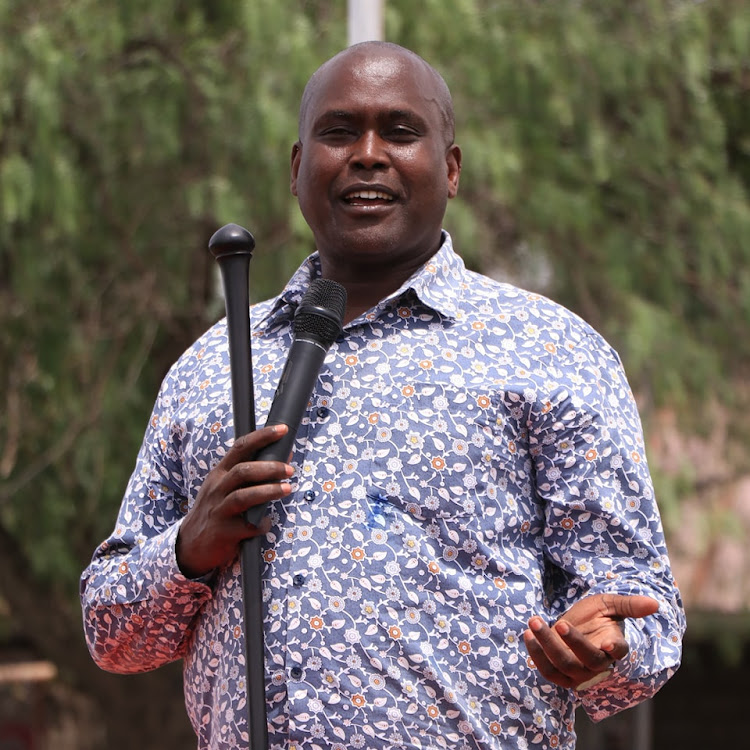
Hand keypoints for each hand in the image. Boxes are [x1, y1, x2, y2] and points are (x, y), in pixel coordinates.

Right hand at [176, 425, 293, 578]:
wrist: (190, 545)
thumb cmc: (216, 510)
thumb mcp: (225, 487)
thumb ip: (250, 474)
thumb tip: (284, 458)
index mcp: (219, 473)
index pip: (240, 447)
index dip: (262, 436)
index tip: (282, 430)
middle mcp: (217, 488)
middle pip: (242, 471)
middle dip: (269, 467)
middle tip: (289, 469)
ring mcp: (219, 510)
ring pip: (243, 496)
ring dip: (269, 491)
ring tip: (287, 489)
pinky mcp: (223, 532)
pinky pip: (248, 526)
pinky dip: (262, 524)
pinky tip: (266, 523)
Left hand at [523, 594, 658, 689]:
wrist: (577, 626)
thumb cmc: (596, 615)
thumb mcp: (610, 604)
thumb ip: (629, 605)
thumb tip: (655, 604)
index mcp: (614, 646)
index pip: (618, 652)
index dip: (614, 649)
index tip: (608, 642)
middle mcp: (597, 664)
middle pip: (586, 660)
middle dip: (571, 642)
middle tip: (559, 623)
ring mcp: (578, 672)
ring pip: (563, 665)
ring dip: (547, 645)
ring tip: (534, 622)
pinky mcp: (560, 673)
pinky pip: (547, 670)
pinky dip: (536, 654)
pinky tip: (527, 634)